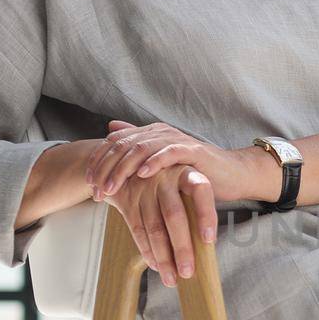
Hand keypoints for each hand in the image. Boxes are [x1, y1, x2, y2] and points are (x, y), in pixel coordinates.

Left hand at [85, 120, 252, 205]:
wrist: (231, 175)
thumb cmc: (194, 173)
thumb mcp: (161, 164)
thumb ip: (136, 147)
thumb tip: (110, 129)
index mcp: (150, 135)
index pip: (115, 144)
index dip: (98, 162)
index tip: (88, 184)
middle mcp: (160, 133)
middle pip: (123, 146)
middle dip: (105, 169)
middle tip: (95, 190)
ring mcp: (177, 140)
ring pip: (141, 148)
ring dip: (123, 169)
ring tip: (111, 187)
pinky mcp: (194, 150)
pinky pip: (170, 152)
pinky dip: (154, 161)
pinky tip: (142, 173)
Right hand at [105, 165, 218, 284]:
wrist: (127, 161)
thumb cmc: (170, 178)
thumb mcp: (185, 179)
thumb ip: (196, 204)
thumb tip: (209, 243)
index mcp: (186, 172)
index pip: (201, 190)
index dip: (206, 215)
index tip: (210, 241)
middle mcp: (165, 178)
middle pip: (174, 216)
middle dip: (181, 248)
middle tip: (188, 273)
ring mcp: (144, 189)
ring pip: (154, 228)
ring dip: (163, 257)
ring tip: (172, 279)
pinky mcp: (129, 201)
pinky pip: (138, 230)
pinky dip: (147, 251)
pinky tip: (157, 266)